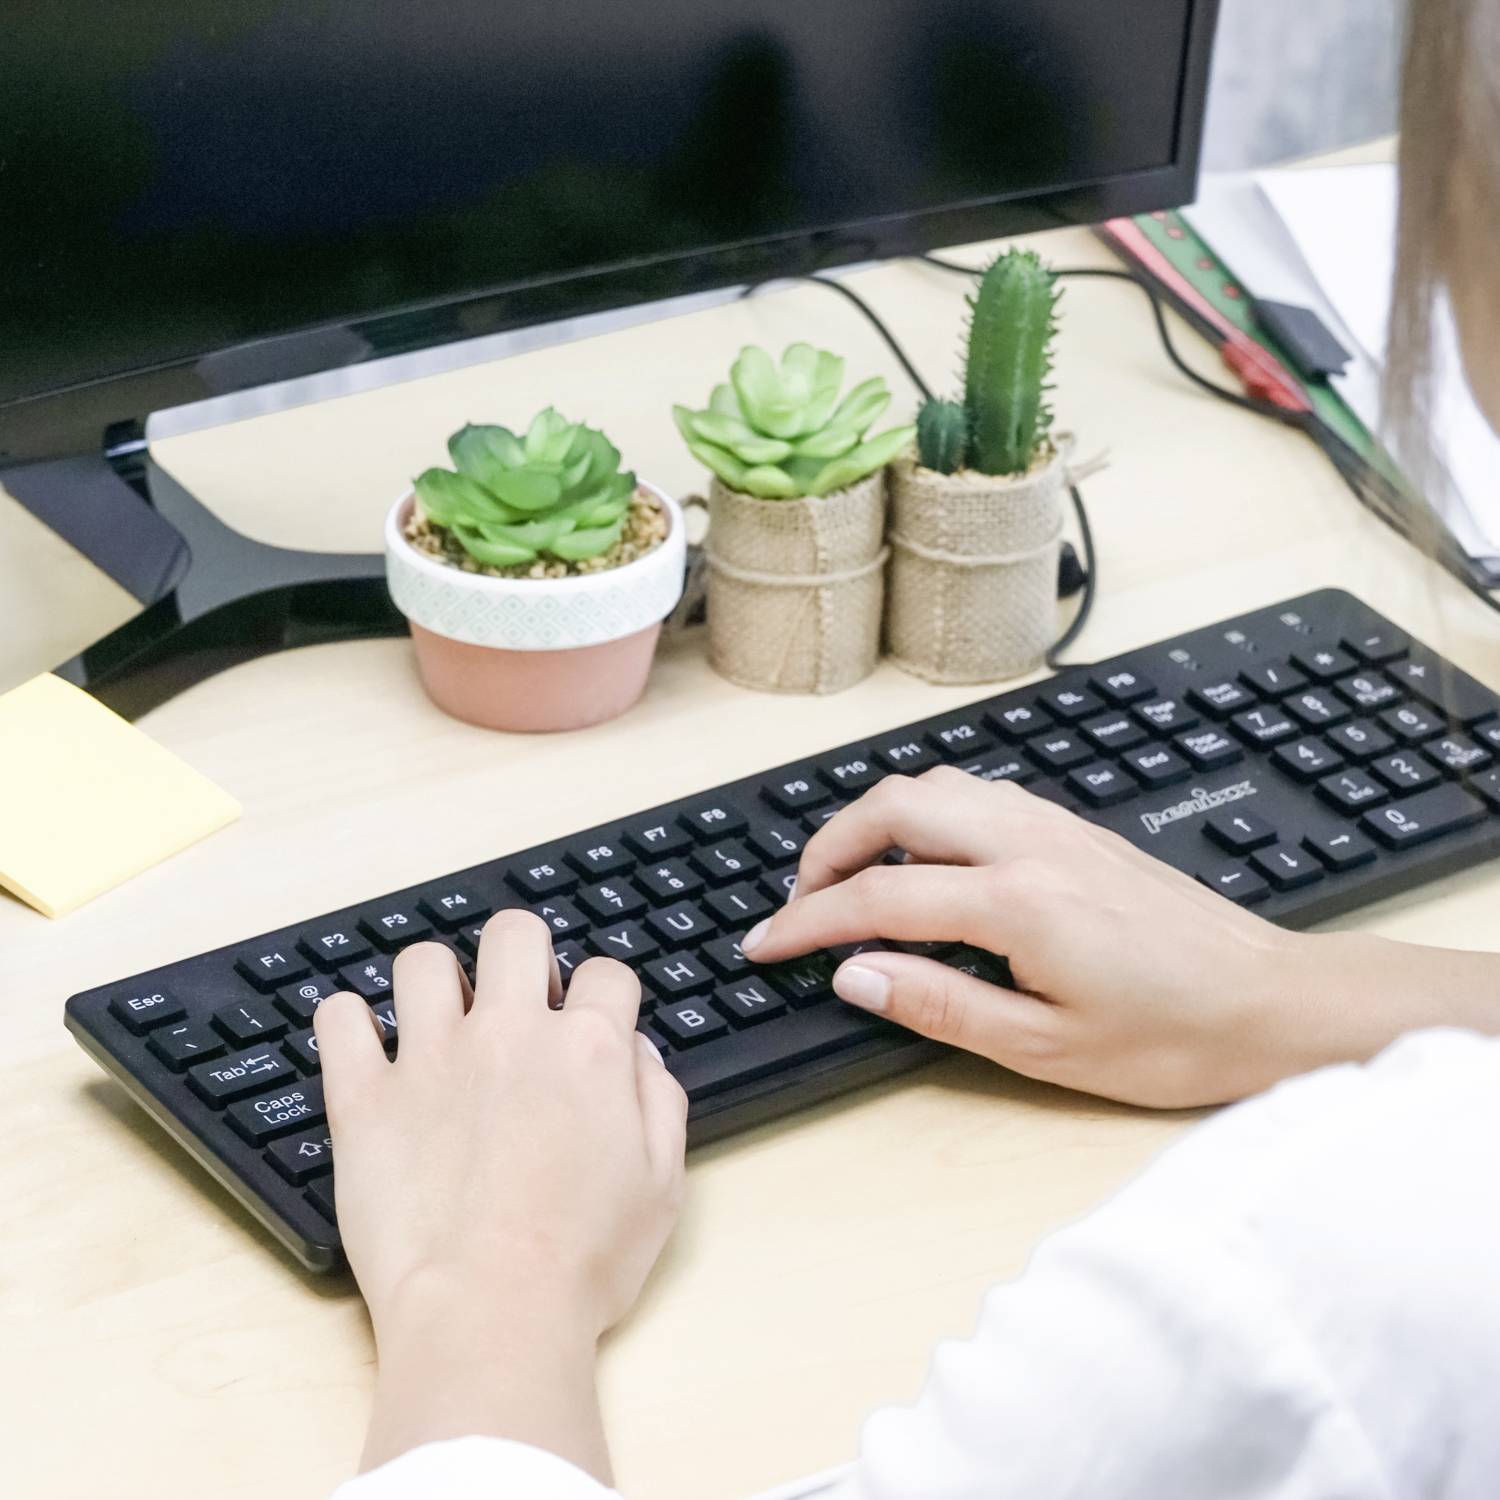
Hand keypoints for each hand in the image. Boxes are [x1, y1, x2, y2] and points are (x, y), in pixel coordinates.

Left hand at [315, 910, 686, 1477]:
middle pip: (515, 934)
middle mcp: (511, 1034)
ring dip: (436, 982)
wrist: (491, 1316)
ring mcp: (432, 1059)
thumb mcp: (662, 1185)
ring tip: (440, 1021)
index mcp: (589, 1052)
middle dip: (523, 955)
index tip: (591, 1025)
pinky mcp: (365, 1097)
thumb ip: (659, 1100)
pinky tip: (363, 1044)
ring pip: (423, 962)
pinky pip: (339, 1020)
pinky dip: (347, 1023)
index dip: (605, 997)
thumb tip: (636, 1053)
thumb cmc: (581, 1265)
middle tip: (518, 1002)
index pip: (607, 973)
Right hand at [741, 768, 1365, 1109]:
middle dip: (826, 848)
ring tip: (848, 876)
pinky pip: (975, 792)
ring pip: (934, 785)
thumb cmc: (1174, 1035)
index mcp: (1018, 902)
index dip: (807, 921)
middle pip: (893, 807)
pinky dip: (922, 811)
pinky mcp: (1074, 828)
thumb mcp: (1047, 1048)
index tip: (765, 944)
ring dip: (873, 820)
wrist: (1271, 1002)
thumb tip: (855, 974)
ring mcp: (1054, 826)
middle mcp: (1029, 844)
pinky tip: (922, 857)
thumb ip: (940, 1005)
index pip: (878, 896)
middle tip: (799, 904)